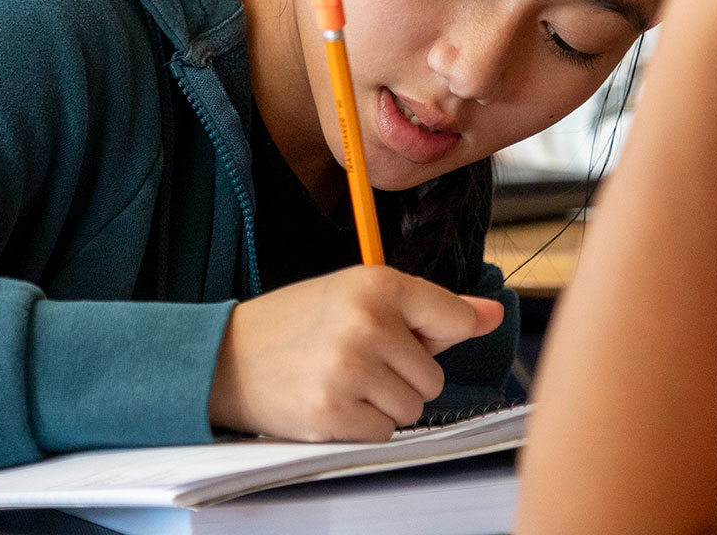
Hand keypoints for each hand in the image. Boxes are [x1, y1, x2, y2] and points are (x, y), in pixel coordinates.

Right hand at [208, 266, 503, 441]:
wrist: (225, 357)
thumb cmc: (299, 323)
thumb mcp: (360, 295)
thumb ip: (432, 308)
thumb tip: (491, 314)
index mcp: (377, 283)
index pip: (455, 319)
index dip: (436, 336)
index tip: (409, 336)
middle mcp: (367, 322)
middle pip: (433, 376)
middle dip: (402, 376)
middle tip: (356, 358)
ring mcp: (350, 369)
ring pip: (412, 407)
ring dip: (383, 403)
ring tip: (343, 379)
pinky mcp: (334, 412)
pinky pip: (385, 433)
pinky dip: (363, 426)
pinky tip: (332, 401)